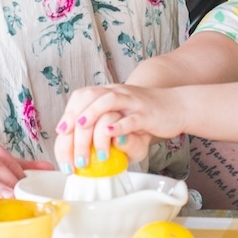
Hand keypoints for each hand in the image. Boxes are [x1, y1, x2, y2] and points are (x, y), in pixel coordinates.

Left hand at [54, 84, 185, 172]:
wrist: (177, 105)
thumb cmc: (145, 115)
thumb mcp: (120, 115)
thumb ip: (102, 124)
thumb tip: (79, 143)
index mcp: (108, 93)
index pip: (82, 96)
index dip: (68, 112)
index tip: (60, 132)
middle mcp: (117, 93)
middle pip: (90, 98)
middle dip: (74, 118)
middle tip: (67, 140)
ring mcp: (132, 102)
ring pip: (107, 102)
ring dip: (91, 116)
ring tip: (80, 130)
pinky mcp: (146, 114)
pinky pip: (131, 118)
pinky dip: (118, 125)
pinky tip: (109, 133)